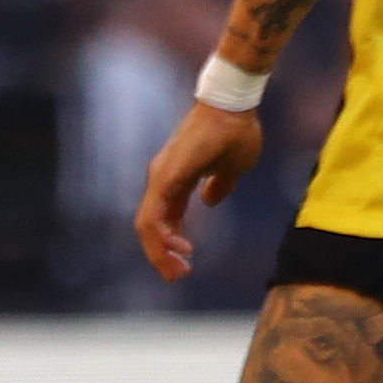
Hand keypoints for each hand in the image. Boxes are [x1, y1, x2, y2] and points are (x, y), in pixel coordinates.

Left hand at [134, 100, 266, 283]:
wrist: (233, 107)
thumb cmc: (234, 134)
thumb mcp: (231, 169)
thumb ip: (220, 186)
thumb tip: (211, 201)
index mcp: (176, 181)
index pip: (165, 219)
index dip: (172, 243)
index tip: (187, 261)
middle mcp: (162, 180)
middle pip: (152, 226)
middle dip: (162, 255)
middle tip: (178, 276)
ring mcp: (161, 177)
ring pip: (148, 225)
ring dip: (160, 251)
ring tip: (179, 270)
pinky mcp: (165, 176)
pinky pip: (154, 215)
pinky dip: (161, 236)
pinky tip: (180, 249)